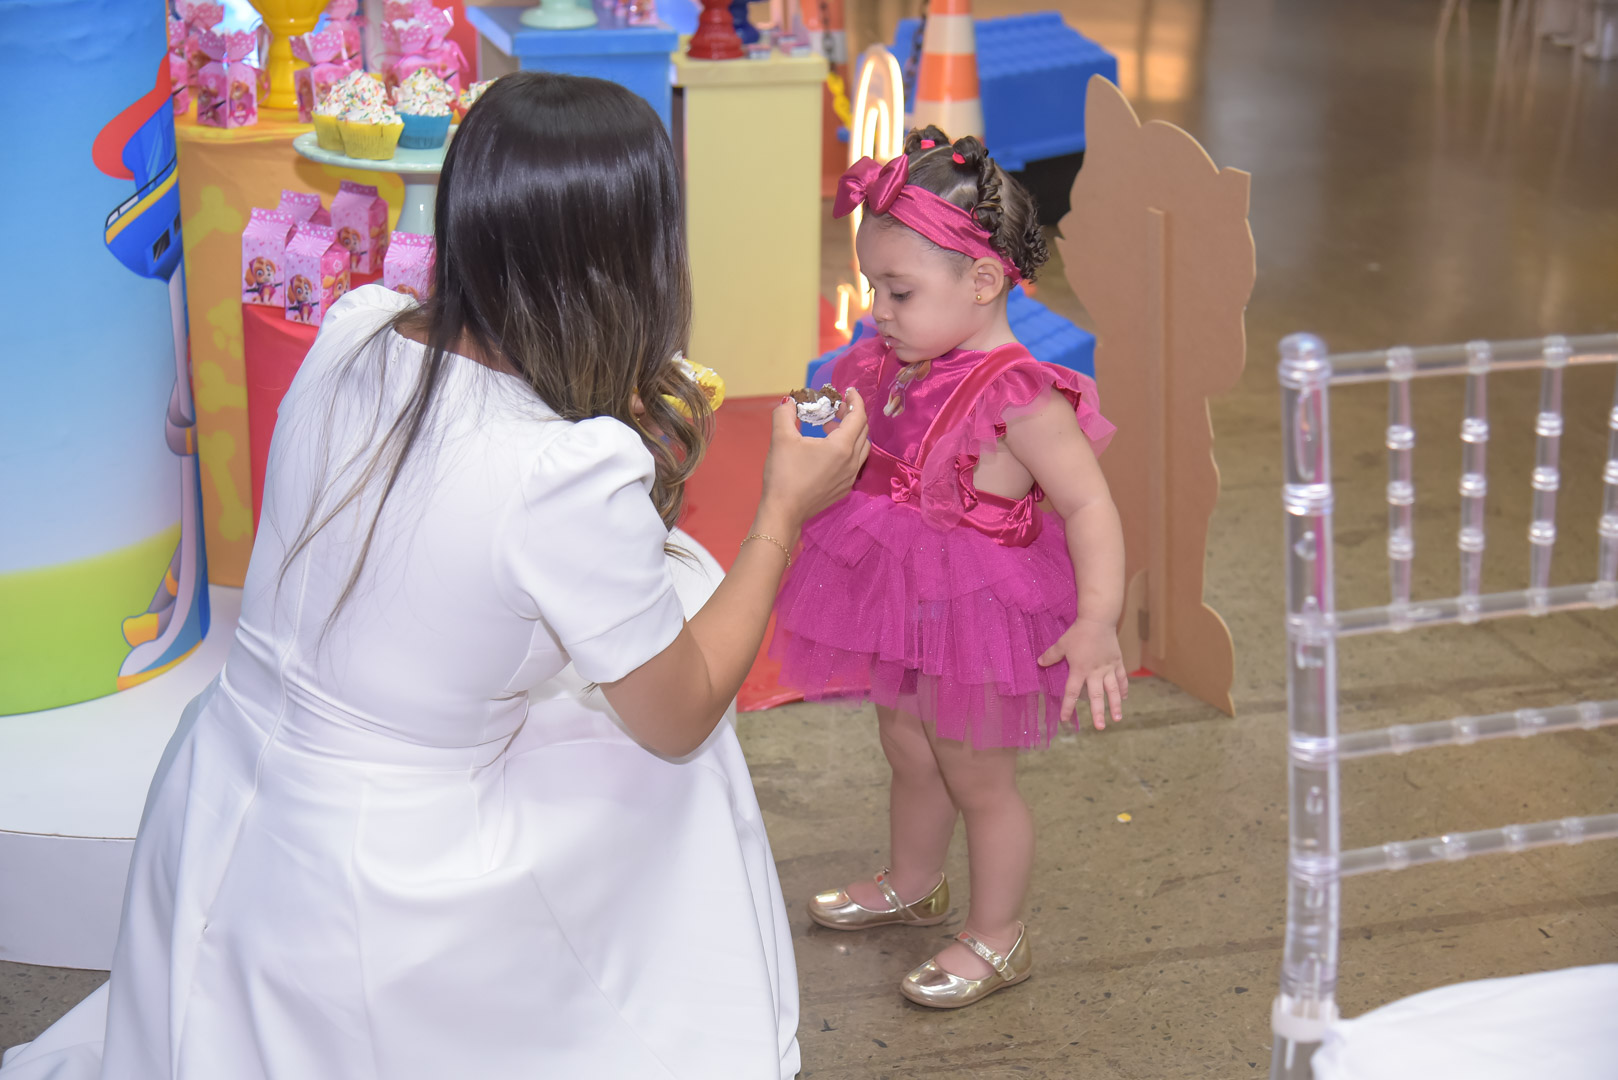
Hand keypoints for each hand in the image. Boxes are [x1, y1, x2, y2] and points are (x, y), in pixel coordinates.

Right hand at [759, 389, 869, 530]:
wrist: (783, 512)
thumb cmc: (783, 474)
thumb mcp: (781, 438)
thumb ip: (785, 413)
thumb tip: (790, 401)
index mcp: (841, 447)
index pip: (858, 416)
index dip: (856, 400)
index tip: (849, 391)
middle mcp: (852, 462)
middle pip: (863, 431)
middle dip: (852, 415)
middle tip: (836, 407)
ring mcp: (850, 477)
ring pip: (862, 448)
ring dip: (851, 433)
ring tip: (830, 427)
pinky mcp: (844, 488)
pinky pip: (855, 463)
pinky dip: (848, 449)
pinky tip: (828, 450)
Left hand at [1038, 618, 1127, 730]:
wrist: (1098, 620)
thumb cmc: (1078, 632)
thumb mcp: (1062, 644)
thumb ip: (1051, 655)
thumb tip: (1039, 663)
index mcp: (1080, 670)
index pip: (1072, 692)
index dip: (1068, 706)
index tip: (1065, 719)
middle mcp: (1095, 672)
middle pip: (1096, 696)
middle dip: (1098, 712)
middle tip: (1099, 727)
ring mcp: (1108, 668)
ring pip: (1113, 690)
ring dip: (1115, 705)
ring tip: (1117, 719)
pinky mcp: (1117, 662)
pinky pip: (1121, 678)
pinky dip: (1123, 688)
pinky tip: (1124, 698)